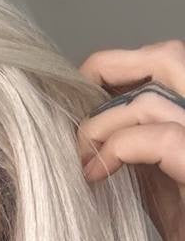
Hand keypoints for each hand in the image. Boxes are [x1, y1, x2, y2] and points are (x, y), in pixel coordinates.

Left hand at [75, 39, 184, 240]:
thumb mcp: (161, 182)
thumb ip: (141, 144)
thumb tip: (97, 117)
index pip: (168, 63)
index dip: (122, 65)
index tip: (80, 92)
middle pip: (168, 58)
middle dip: (110, 69)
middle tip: (72, 102)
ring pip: (151, 100)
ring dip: (99, 125)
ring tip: (79, 156)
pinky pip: (159, 139)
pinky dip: (117, 149)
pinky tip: (94, 175)